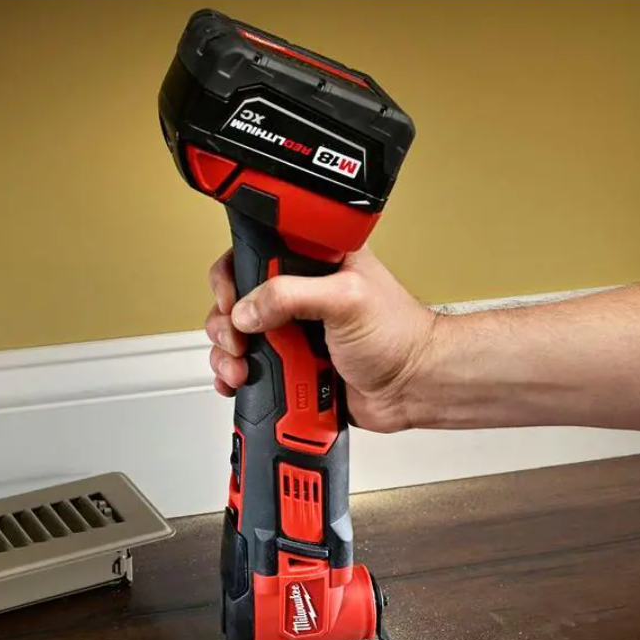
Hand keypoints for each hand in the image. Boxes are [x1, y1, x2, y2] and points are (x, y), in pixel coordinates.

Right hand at [204, 247, 436, 433]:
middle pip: (237, 297)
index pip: (256, 251)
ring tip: (241, 365)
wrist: (413, 388)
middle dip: (226, 320)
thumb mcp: (346, 299)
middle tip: (239, 337)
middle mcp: (299, 293)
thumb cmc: (399, 335)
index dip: (235, 273)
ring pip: (238, 335)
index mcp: (314, 261)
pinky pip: (250, 367)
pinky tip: (238, 380)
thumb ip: (292, 295)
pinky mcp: (291, 365)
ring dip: (227, 352)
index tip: (233, 296)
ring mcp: (293, 331)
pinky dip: (235, 375)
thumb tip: (247, 309)